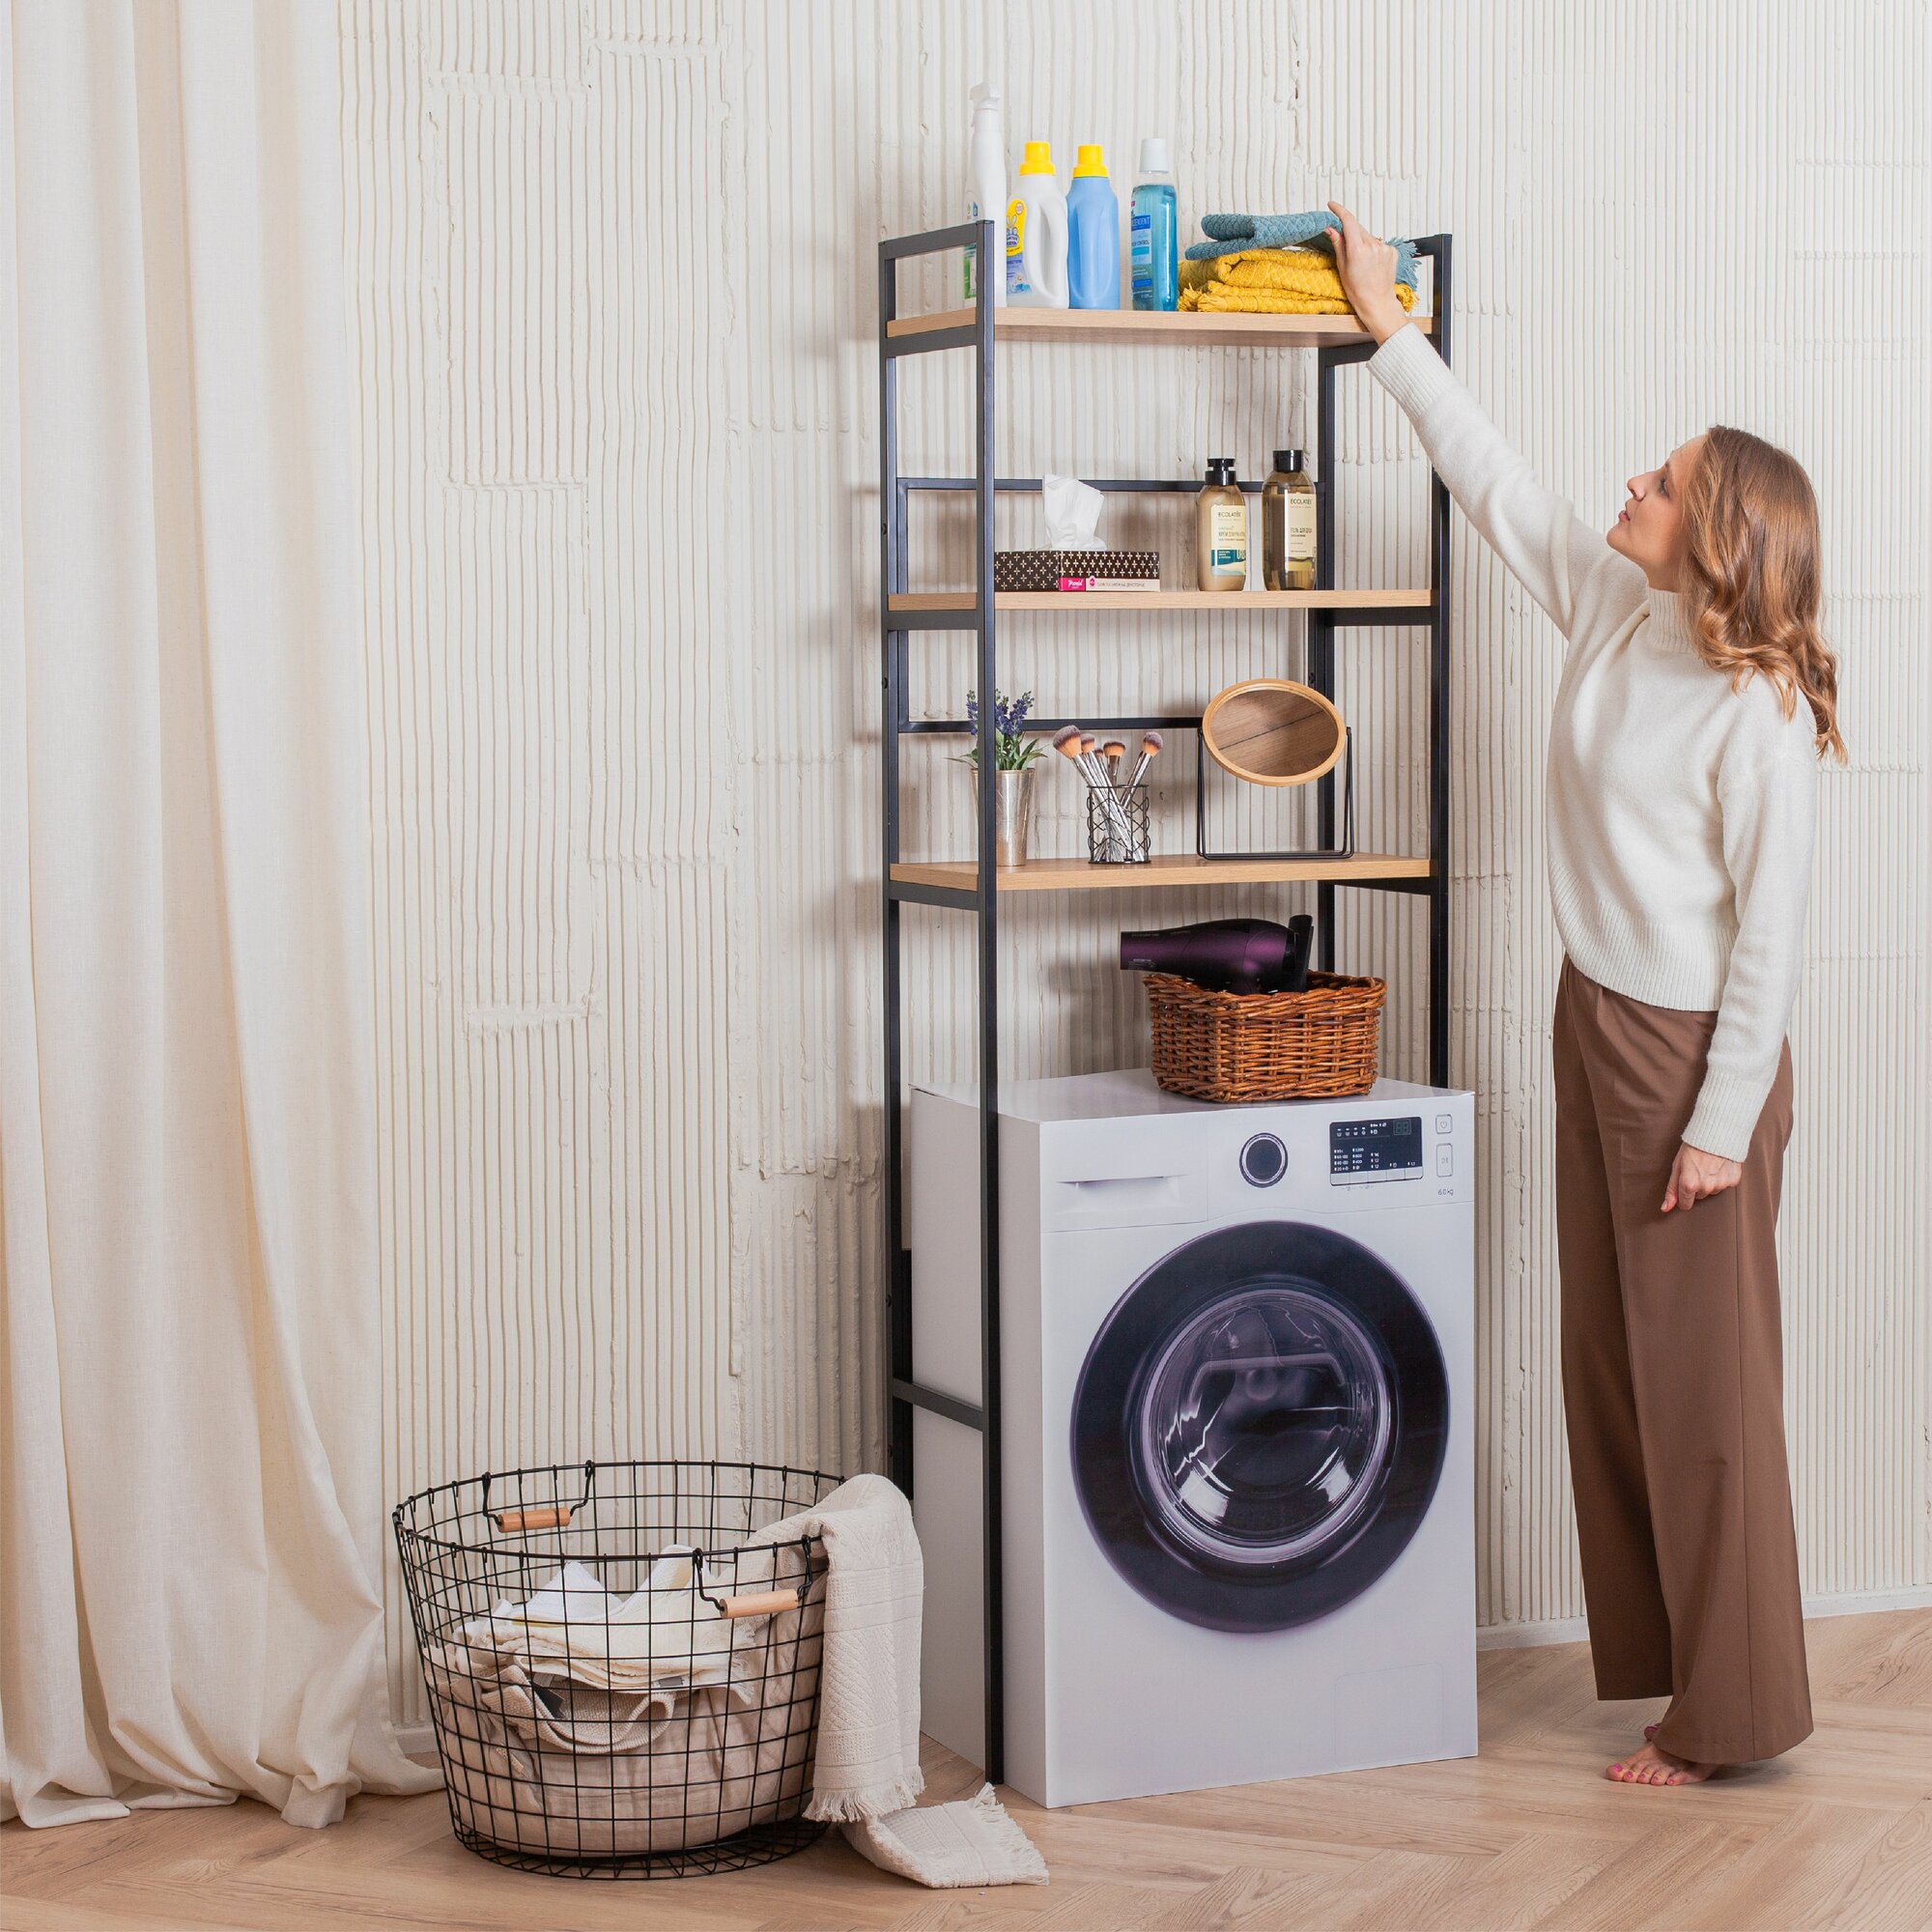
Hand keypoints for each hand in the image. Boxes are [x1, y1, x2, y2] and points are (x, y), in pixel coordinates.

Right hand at [1326, 202, 1409, 343]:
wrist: (1377, 303)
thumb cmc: (1358, 291)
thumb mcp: (1342, 268)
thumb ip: (1339, 244)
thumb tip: (1331, 228)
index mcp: (1358, 250)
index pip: (1348, 221)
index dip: (1339, 210)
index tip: (1332, 205)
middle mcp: (1373, 246)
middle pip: (1358, 229)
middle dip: (1350, 233)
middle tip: (1346, 249)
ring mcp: (1384, 248)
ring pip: (1368, 237)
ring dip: (1362, 243)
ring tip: (1361, 263)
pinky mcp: (1392, 251)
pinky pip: (1378, 244)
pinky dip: (1373, 249)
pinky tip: (1371, 264)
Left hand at [1661, 1142, 1742, 1212]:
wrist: (1716, 1134)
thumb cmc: (1693, 1148)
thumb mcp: (1677, 1167)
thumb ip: (1671, 1189)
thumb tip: (1665, 1208)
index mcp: (1689, 1185)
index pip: (1685, 1205)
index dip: (1683, 1197)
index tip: (1684, 1187)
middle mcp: (1706, 1188)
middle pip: (1699, 1196)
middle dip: (1696, 1186)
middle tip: (1697, 1169)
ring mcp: (1721, 1185)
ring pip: (1712, 1191)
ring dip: (1709, 1182)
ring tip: (1708, 1165)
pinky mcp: (1733, 1180)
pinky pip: (1725, 1185)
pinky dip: (1722, 1177)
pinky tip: (1719, 1165)